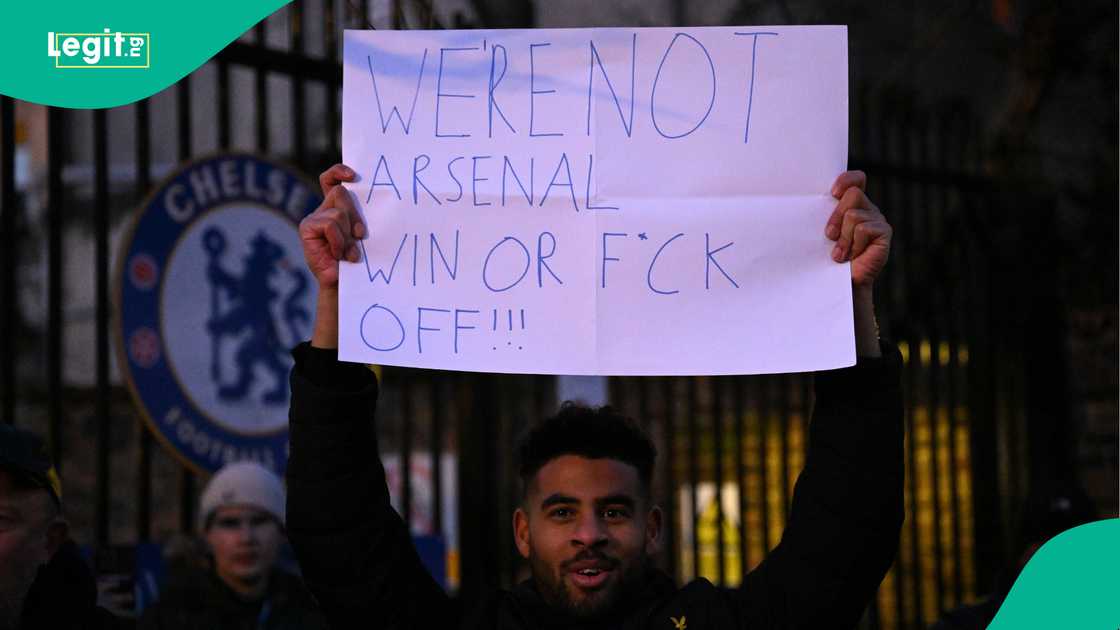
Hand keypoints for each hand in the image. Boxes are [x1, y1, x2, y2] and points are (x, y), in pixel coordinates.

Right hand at [299, 164, 365, 289]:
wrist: (343, 283)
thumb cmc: (356, 259)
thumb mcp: (360, 235)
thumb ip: (359, 217)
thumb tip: (374, 201)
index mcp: (337, 207)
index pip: (331, 180)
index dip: (339, 172)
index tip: (353, 176)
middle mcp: (323, 209)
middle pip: (341, 193)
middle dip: (355, 215)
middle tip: (360, 236)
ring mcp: (314, 218)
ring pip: (338, 212)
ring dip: (348, 235)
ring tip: (349, 252)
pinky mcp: (307, 228)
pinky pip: (329, 224)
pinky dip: (338, 240)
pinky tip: (337, 253)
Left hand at [825, 171, 891, 287]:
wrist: (840, 283)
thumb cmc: (826, 257)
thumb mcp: (821, 232)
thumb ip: (821, 214)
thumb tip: (803, 202)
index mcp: (852, 204)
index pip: (856, 179)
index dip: (846, 180)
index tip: (832, 193)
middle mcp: (867, 208)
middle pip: (852, 194)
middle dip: (836, 216)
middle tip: (829, 236)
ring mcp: (877, 220)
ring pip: (854, 214)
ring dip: (843, 237)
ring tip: (840, 253)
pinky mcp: (884, 232)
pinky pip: (863, 229)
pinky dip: (853, 245)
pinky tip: (851, 256)